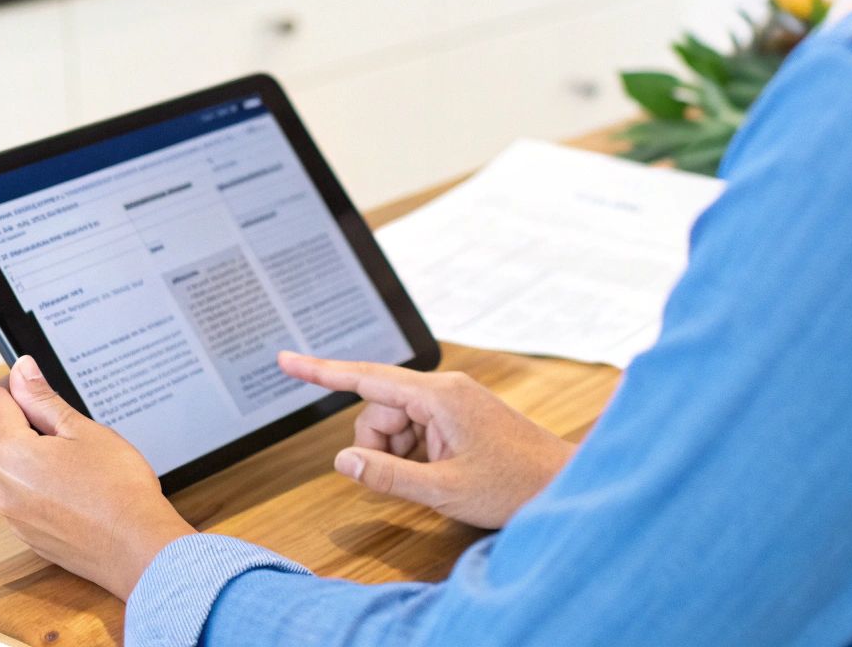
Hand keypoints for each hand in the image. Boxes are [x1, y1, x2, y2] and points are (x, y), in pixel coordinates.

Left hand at [0, 356, 195, 598]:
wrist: (137, 548)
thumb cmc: (117, 489)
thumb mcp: (83, 430)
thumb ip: (43, 399)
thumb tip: (21, 371)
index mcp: (9, 454)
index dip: (18, 387)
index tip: (42, 389)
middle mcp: (0, 487)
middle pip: (5, 436)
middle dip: (34, 427)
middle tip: (77, 435)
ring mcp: (12, 516)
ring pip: (18, 469)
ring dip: (41, 459)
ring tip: (84, 468)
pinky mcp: (28, 535)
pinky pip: (28, 498)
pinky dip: (47, 489)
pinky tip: (81, 493)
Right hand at [278, 351, 576, 528]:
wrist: (566, 486)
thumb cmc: (515, 486)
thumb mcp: (444, 490)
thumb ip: (387, 476)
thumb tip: (342, 462)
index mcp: (439, 396)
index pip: (365, 377)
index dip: (320, 371)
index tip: (285, 360)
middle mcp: (445, 390)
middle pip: (378, 410)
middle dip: (379, 446)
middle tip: (411, 480)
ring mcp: (454, 402)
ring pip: (395, 424)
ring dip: (399, 455)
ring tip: (435, 480)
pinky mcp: (461, 416)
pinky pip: (417, 431)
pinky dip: (415, 455)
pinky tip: (440, 475)